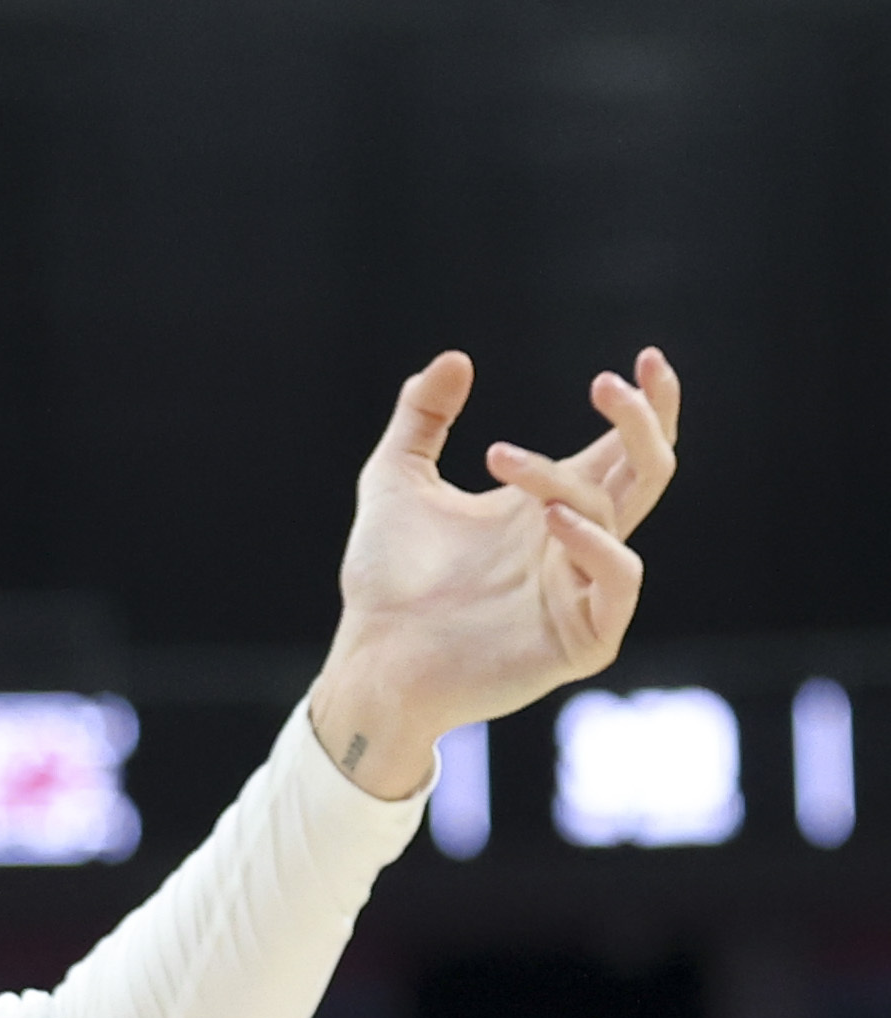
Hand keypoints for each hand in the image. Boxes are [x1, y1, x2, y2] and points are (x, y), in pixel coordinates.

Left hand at [307, 347, 680, 799]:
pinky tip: (552, 520)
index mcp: (550, 505)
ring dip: (561, 478)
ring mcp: (584, 589)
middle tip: (605, 383)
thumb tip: (454, 357)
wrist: (370, 660)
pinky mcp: (583, 637)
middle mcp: (577, 542)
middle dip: (640, 420)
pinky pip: (620, 580)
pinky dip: (596, 543)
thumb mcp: (396, 481)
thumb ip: (421, 418)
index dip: (643, 404)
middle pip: (648, 469)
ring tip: (500, 460)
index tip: (642, 359)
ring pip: (616, 511)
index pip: (623, 447)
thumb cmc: (387, 581)